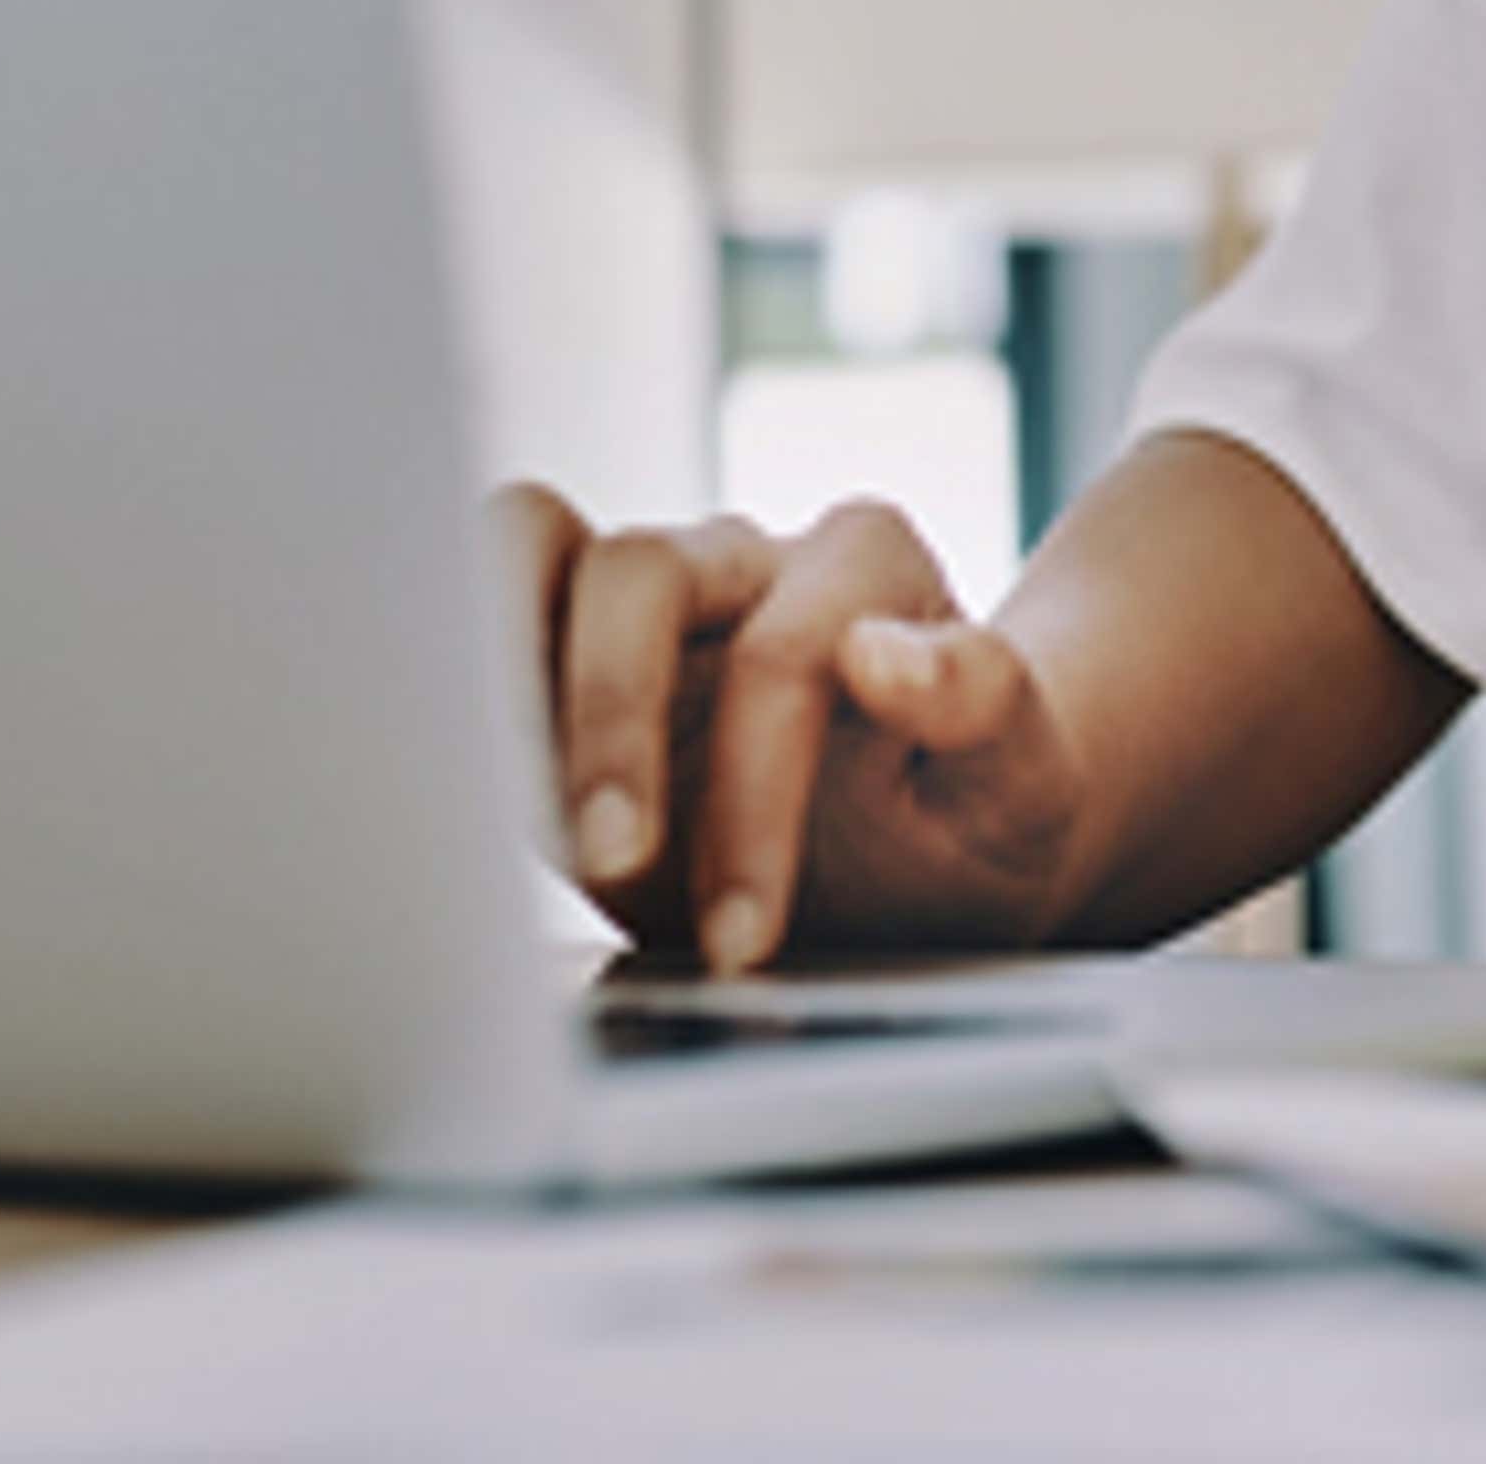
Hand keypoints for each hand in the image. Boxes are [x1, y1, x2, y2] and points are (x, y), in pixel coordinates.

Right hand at [490, 483, 1087, 973]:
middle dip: (615, 725)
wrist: (932, 851)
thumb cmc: (977, 816)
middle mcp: (747, 558)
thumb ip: (988, 707)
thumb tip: (883, 652)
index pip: (786, 652)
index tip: (744, 938)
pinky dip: (460, 677)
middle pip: (640, 570)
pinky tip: (468, 790)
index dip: (753, 797)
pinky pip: (486, 605)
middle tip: (616, 870)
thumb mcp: (1025, 792)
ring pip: (533, 546)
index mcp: (866, 566)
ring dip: (504, 671)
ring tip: (507, 805)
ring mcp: (649, 595)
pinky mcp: (565, 654)